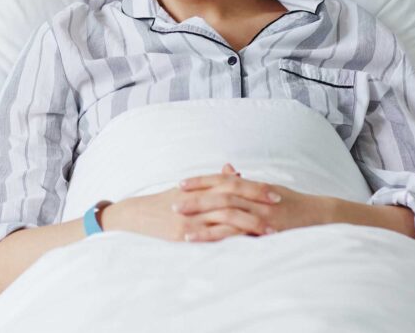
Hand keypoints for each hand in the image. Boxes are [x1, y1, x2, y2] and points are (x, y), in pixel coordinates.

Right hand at [102, 165, 281, 242]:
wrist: (135, 216)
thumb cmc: (163, 203)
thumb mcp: (187, 190)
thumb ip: (212, 182)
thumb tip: (235, 171)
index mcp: (199, 187)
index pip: (231, 183)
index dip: (254, 186)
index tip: (275, 192)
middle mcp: (196, 199)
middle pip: (233, 196)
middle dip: (257, 201)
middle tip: (279, 206)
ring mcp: (191, 217)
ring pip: (226, 216)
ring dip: (251, 223)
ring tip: (271, 230)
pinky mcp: (184, 233)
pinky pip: (213, 235)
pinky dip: (232, 237)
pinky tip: (247, 242)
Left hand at [174, 163, 335, 241]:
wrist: (320, 217)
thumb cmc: (291, 202)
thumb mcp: (266, 188)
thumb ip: (243, 182)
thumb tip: (226, 169)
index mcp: (252, 186)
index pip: (221, 180)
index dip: (200, 181)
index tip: (180, 184)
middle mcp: (255, 199)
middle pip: (220, 196)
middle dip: (195, 201)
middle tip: (172, 205)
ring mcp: (261, 216)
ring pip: (228, 216)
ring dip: (204, 223)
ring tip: (183, 230)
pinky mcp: (267, 233)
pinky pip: (242, 237)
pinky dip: (224, 240)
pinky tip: (210, 247)